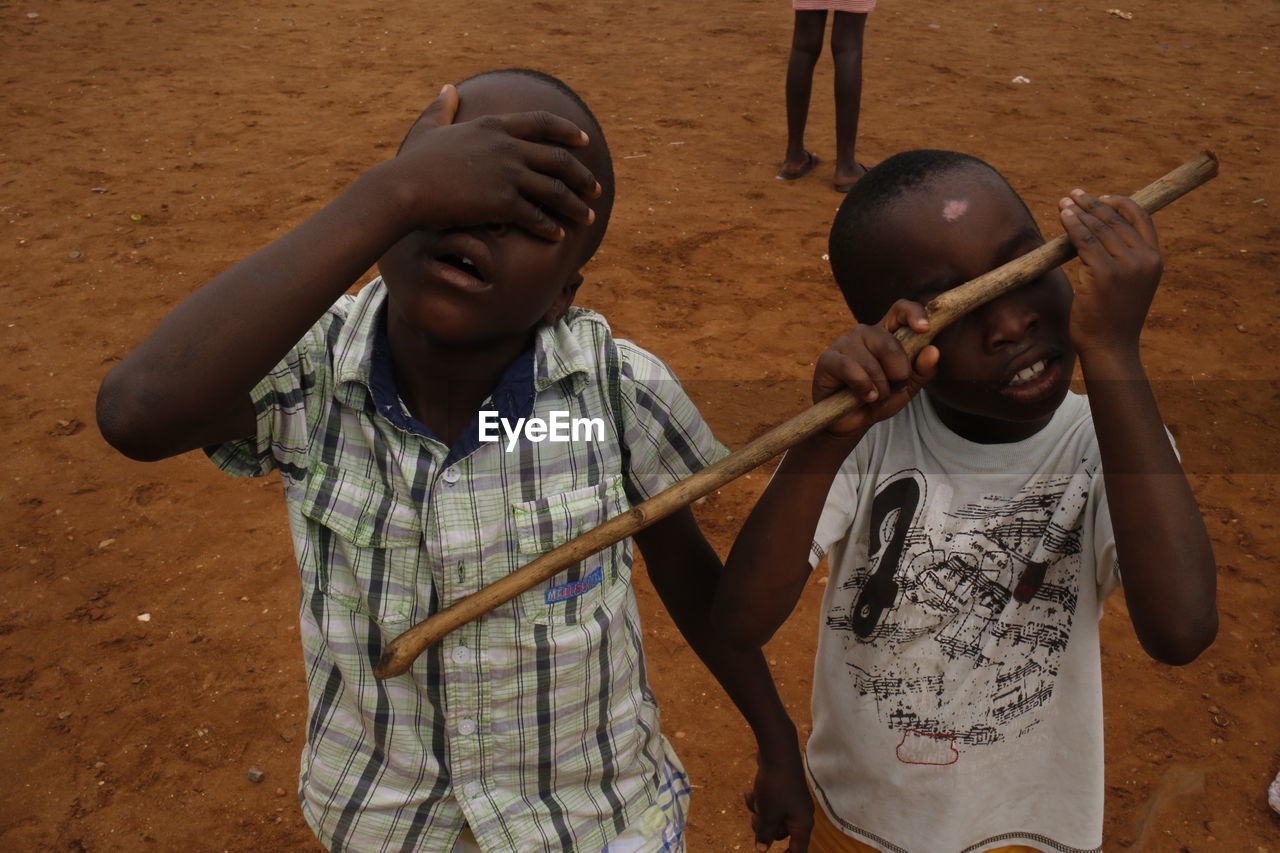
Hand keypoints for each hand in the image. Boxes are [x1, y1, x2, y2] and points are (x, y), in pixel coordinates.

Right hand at [380, 84, 601, 240]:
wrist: (404, 189)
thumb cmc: (413, 163)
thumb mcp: (430, 128)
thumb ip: (443, 108)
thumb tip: (448, 89)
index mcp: (494, 126)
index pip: (542, 123)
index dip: (567, 132)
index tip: (584, 141)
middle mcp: (507, 147)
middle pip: (559, 158)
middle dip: (582, 175)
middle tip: (595, 188)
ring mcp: (508, 174)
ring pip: (555, 190)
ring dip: (576, 205)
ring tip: (588, 217)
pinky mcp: (503, 202)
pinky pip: (537, 216)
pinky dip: (551, 227)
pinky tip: (559, 236)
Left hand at [744, 757, 812, 851]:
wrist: (776, 752)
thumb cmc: (776, 786)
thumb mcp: (767, 814)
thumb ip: (765, 834)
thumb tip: (762, 849)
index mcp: (801, 824)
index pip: (798, 850)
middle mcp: (799, 814)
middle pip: (779, 834)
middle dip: (764, 828)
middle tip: (756, 817)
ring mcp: (790, 802)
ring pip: (770, 818)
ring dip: (759, 812)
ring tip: (755, 800)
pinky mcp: (781, 791)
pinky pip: (768, 803)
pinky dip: (759, 800)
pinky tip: (752, 791)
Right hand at [813, 299, 939, 434]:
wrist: (852, 423)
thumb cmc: (879, 399)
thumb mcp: (906, 388)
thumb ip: (921, 370)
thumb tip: (933, 350)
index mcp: (886, 334)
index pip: (900, 310)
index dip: (914, 314)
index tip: (924, 329)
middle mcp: (864, 333)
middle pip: (889, 343)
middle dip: (898, 373)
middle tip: (894, 389)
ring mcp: (844, 343)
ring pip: (870, 362)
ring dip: (880, 387)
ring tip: (876, 398)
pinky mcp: (828, 359)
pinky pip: (851, 369)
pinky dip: (863, 387)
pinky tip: (865, 397)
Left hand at [1058, 190, 1162, 358]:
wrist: (1110, 346)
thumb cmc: (1112, 317)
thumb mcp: (1128, 284)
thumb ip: (1122, 259)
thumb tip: (1096, 234)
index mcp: (1155, 260)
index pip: (1142, 218)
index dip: (1120, 203)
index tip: (1100, 198)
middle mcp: (1144, 259)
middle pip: (1116, 220)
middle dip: (1092, 204)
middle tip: (1074, 194)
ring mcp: (1126, 266)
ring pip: (1098, 228)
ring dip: (1079, 211)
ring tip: (1064, 202)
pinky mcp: (1104, 273)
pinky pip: (1084, 241)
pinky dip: (1073, 224)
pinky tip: (1063, 215)